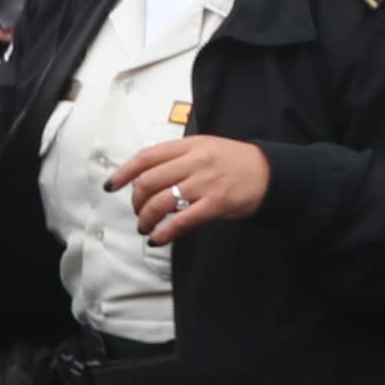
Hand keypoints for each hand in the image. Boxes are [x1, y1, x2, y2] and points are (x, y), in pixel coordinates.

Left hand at [113, 134, 270, 242]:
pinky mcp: (215, 204)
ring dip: (146, 219)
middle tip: (138, 212)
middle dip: (136, 201)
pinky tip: (159, 238)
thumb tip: (148, 177)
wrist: (271, 174)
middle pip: (149, 182)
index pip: (147, 156)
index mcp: (191, 145)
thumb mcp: (208, 148)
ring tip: (146, 227)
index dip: (124, 172)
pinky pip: (181, 221)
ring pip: (160, 202)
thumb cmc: (237, 162)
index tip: (112, 185)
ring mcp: (205, 183)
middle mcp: (195, 162)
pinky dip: (164, 233)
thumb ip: (179, 158)